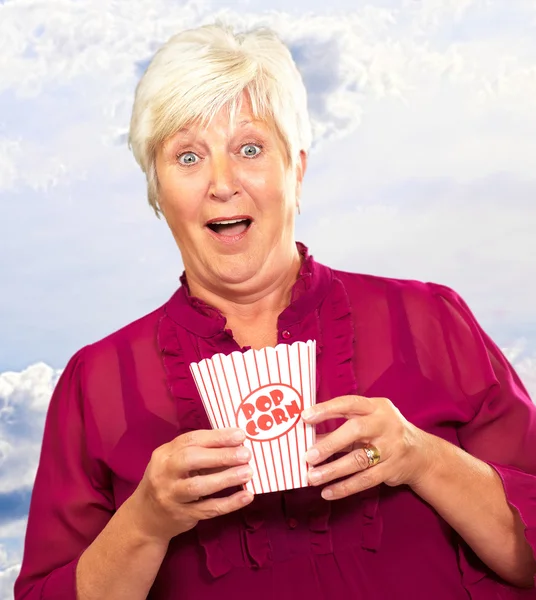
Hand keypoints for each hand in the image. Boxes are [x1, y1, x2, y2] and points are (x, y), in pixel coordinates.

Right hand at [130, 428, 253, 542]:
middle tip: (245, 454)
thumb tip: (236, 445)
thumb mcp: (176, 463)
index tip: (240, 435)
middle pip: (191, 460)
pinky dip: (229, 503)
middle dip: (221, 455)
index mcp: (165, 454)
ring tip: (248, 472)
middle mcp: (164, 473)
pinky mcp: (181, 516)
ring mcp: (171, 496)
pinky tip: (246, 496)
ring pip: (198, 486)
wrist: (146, 517)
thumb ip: (201, 453)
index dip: (217, 436)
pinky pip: (208, 509)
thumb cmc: (169, 481)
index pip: (191, 440)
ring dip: (226, 478)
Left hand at [302, 395, 433, 499]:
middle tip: (308, 455)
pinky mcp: (392, 469)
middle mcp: (385, 424)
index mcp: (376, 407)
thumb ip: (340, 428)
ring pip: (359, 459)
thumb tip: (308, 438)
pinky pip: (365, 480)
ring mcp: (391, 447)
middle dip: (330, 443)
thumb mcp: (366, 423)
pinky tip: (328, 492)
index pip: (349, 403)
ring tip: (312, 477)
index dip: (326, 409)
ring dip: (333, 470)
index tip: (304, 417)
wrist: (421, 454)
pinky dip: (345, 487)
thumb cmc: (383, 433)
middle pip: (355, 430)